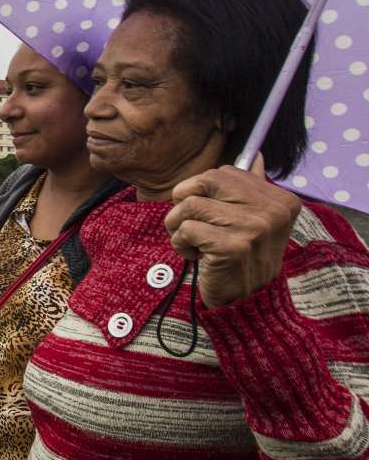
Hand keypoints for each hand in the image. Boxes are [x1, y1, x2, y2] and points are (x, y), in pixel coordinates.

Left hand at [165, 155, 299, 307]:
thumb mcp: (256, 221)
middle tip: (193, 227)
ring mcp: (254, 228)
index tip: (213, 217)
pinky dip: (180, 244)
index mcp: (280, 199)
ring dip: (179, 227)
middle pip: (202, 183)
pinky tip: (197, 257)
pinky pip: (186, 229)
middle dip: (185, 205)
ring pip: (188, 206)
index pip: (222, 172)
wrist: (247, 303)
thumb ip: (255, 188)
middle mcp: (272, 211)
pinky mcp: (233, 247)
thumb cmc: (243, 258)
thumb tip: (258, 156)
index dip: (202, 193)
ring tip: (195, 244)